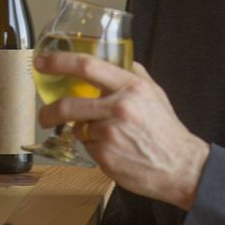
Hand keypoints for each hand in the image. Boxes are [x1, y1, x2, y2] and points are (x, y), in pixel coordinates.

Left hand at [35, 53, 209, 210]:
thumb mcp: (154, 93)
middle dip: (49, 111)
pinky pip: (87, 148)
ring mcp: (110, 134)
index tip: (41, 62)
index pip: (87, 66)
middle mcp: (119, 108)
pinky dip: (94, 148)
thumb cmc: (166, 130)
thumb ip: (131, 73)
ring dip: (84, 132)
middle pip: (69, 104)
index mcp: (131, 87)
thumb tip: (111, 57)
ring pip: (79, 128)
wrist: (183, 167)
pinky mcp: (105, 157)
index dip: (59, 62)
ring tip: (107, 137)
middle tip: (45, 115)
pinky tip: (114, 151)